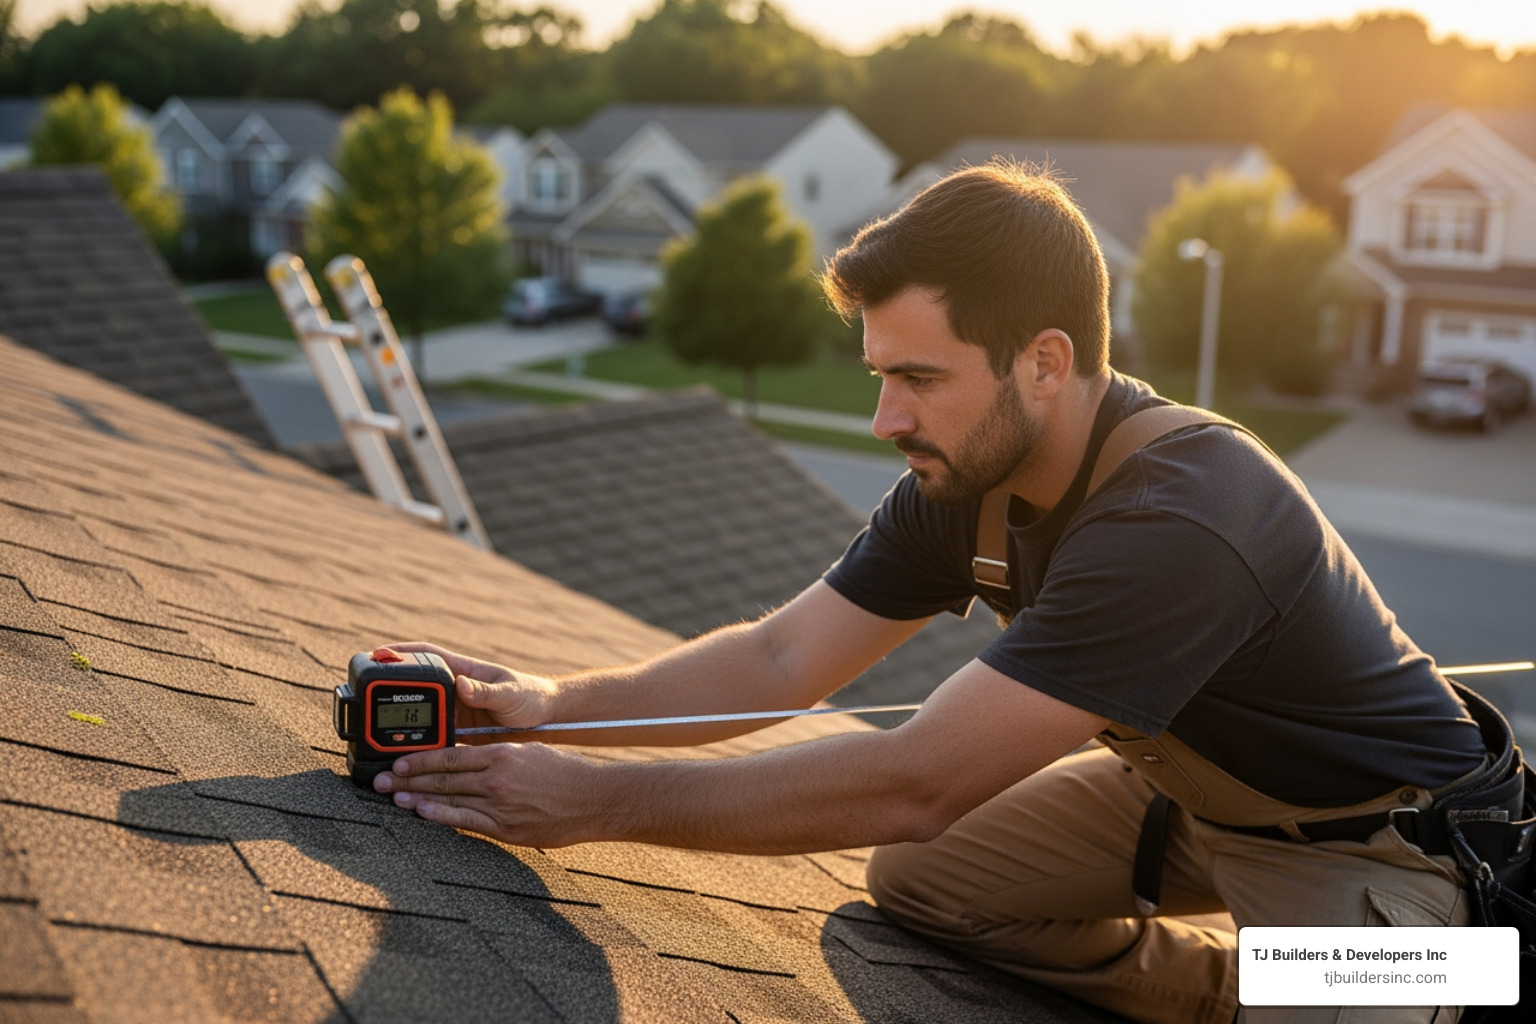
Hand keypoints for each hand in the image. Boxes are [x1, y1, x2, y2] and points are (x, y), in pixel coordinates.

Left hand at [373, 741, 597, 846]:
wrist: (594, 797)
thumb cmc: (565, 772)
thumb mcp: (529, 750)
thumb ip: (496, 754)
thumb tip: (467, 758)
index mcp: (502, 754)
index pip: (450, 755)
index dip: (420, 759)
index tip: (398, 761)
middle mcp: (496, 778)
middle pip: (442, 777)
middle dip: (406, 778)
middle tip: (379, 779)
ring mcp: (500, 805)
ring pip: (449, 798)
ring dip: (416, 797)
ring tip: (391, 796)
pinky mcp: (506, 829)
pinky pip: (466, 822)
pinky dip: (441, 816)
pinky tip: (421, 814)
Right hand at [377, 641, 555, 742]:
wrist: (544, 720)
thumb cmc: (530, 696)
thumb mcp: (511, 692)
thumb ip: (488, 691)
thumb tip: (463, 684)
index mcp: (463, 671)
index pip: (427, 655)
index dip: (401, 652)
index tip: (377, 653)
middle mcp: (453, 690)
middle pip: (415, 687)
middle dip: (391, 692)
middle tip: (367, 699)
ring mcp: (453, 711)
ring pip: (419, 715)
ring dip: (402, 724)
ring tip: (378, 734)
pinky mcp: (456, 732)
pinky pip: (432, 737)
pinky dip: (418, 745)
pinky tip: (405, 756)